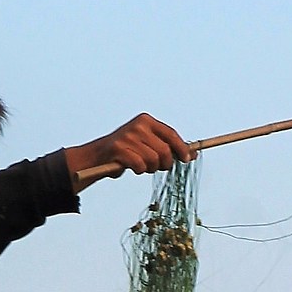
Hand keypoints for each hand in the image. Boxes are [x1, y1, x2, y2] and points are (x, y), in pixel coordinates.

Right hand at [64, 113, 193, 191]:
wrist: (98, 156)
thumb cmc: (128, 152)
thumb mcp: (148, 144)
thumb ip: (168, 147)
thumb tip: (193, 155)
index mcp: (146, 120)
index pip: (171, 134)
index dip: (181, 148)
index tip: (187, 159)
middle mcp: (138, 125)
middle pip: (165, 151)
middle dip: (164, 164)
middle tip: (158, 167)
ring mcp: (128, 136)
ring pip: (153, 160)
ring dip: (149, 168)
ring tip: (142, 166)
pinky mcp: (119, 149)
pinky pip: (140, 166)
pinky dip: (139, 170)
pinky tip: (132, 168)